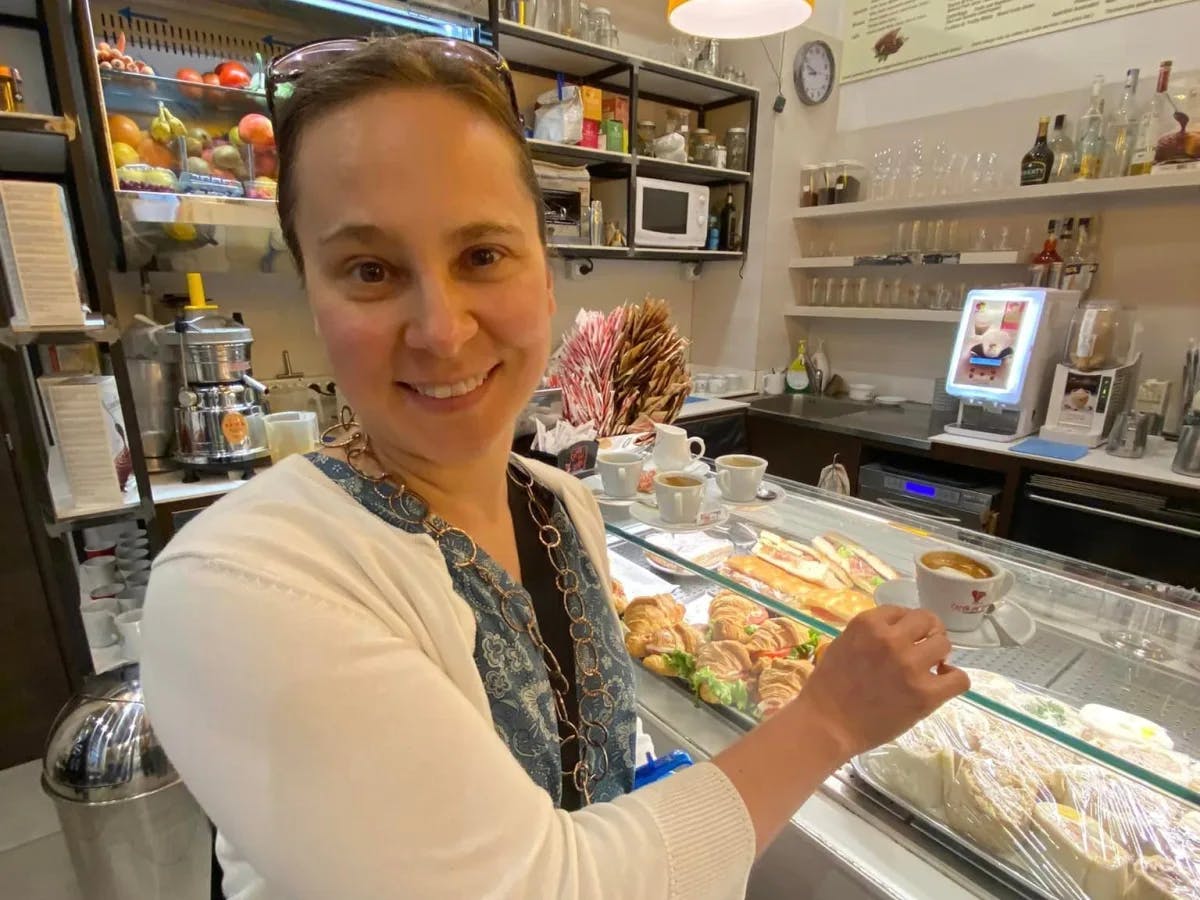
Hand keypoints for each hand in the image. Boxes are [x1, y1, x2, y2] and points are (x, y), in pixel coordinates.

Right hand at [796, 605, 968, 760]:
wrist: (828, 725)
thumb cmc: (828, 687)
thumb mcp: (843, 644)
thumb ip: (871, 634)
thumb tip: (900, 634)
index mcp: (868, 624)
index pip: (903, 611)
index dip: (907, 626)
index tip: (904, 639)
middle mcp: (891, 639)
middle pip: (928, 621)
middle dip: (928, 633)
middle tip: (923, 650)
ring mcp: (910, 666)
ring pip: (944, 645)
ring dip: (939, 655)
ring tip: (929, 669)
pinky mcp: (925, 694)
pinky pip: (959, 678)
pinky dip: (954, 679)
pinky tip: (942, 683)